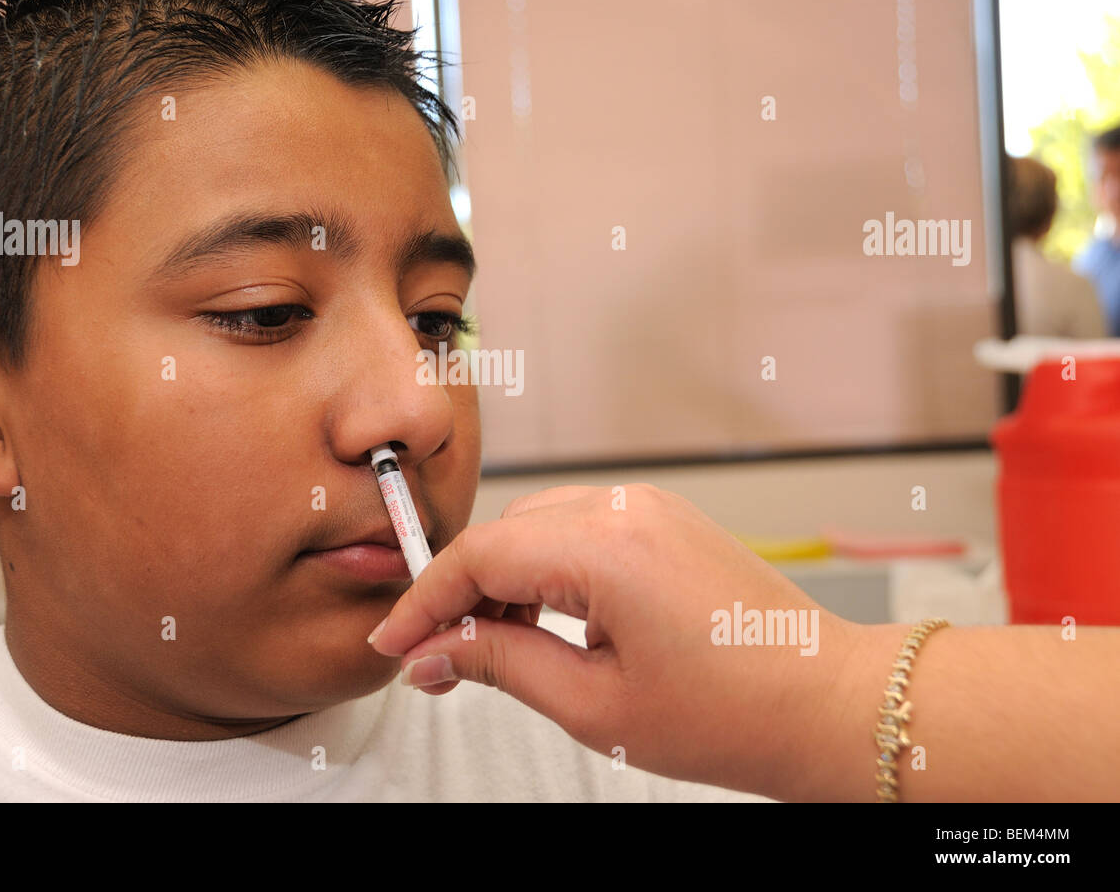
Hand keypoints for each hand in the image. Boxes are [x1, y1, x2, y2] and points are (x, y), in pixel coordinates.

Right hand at [369, 483, 861, 795]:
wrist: (826, 703)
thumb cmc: (734, 713)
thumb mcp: (595, 705)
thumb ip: (500, 665)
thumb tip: (435, 652)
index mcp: (608, 548)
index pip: (480, 555)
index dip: (425, 601)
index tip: (396, 642)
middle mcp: (629, 509)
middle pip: (505, 533)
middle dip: (462, 591)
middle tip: (439, 657)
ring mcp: (652, 509)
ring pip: (539, 525)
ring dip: (504, 578)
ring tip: (492, 648)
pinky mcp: (666, 521)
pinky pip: (580, 527)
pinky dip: (547, 567)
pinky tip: (544, 620)